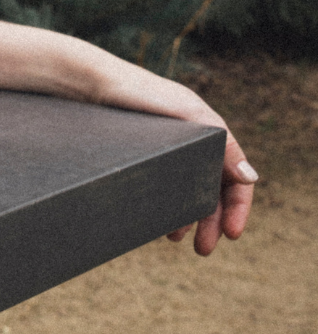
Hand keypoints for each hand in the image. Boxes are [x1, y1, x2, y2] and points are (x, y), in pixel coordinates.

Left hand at [95, 68, 256, 255]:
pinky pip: (160, 188)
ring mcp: (162, 151)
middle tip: (203, 250)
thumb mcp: (185, 114)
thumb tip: (250, 179)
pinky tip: (157, 224)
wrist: (83, 84)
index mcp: (206, 133)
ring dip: (188, 218)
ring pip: (186, 192)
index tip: (231, 235)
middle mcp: (188, 143)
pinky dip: (165, 208)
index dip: (237, 206)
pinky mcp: (136, 157)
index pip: (234, 177)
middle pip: (211, 190)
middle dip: (211, 222)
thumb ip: (221, 144)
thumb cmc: (136, 91)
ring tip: (177, 238)